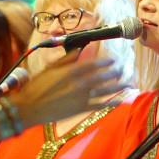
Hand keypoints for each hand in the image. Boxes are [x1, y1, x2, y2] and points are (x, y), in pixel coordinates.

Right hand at [8, 54, 124, 127]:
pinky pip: (99, 105)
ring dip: (117, 86)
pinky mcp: (80, 109)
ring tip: (128, 83)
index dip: (105, 62)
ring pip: (104, 90)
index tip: (113, 60)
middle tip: (123, 70)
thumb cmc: (37, 87)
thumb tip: (79, 49)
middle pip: (102, 77)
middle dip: (114, 73)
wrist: (30, 107)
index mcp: (71, 71)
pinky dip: (111, 103)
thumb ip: (67, 60)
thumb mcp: (50, 69)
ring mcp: (80, 97)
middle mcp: (78, 83)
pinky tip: (120, 100)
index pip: (93, 64)